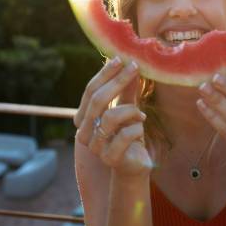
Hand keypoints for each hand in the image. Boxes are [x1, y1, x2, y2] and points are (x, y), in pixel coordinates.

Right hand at [75, 57, 152, 177]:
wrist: (134, 165)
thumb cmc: (128, 134)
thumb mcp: (127, 108)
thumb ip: (126, 90)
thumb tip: (130, 64)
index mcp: (84, 118)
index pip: (90, 91)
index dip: (105, 74)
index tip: (121, 60)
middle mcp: (84, 132)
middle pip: (97, 100)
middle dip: (118, 81)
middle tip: (134, 68)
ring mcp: (95, 146)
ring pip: (111, 117)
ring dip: (131, 110)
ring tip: (140, 114)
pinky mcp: (109, 158)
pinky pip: (124, 135)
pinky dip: (137, 127)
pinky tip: (141, 127)